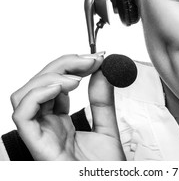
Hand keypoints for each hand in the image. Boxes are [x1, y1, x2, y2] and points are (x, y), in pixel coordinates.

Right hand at [10, 53, 125, 160]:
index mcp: (60, 121)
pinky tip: (63, 88)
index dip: (73, 65)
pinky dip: (39, 94)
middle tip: (91, 60)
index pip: (54, 85)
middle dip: (64, 64)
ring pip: (24, 94)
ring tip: (78, 77)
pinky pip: (22, 115)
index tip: (97, 57)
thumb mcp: (107, 128)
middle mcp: (47, 126)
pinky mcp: (38, 145)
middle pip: (39, 84)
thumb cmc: (104, 172)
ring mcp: (41, 135)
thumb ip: (103, 102)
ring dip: (50, 76)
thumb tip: (103, 73)